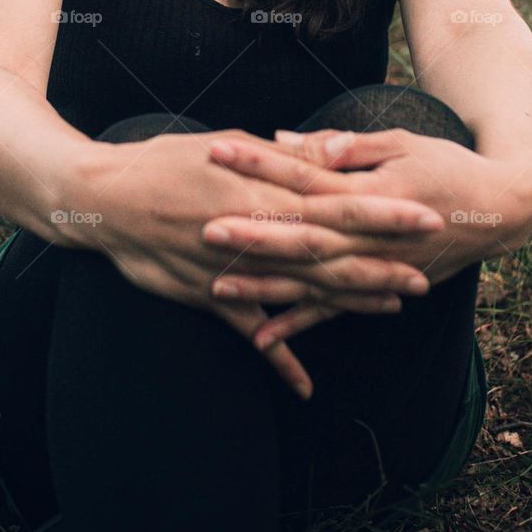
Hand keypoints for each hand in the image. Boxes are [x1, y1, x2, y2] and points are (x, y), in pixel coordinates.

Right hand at [86, 129, 442, 400]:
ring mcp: (232, 270)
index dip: (382, 212)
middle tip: (428, 271)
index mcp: (261, 190)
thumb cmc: (164, 160)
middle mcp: (254, 233)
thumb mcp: (225, 145)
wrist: (103, 200)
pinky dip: (277, 357)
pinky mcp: (207, 296)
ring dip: (348, 302)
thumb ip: (278, 157)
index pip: (335, 202)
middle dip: (381, 262)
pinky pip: (249, 332)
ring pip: (302, 291)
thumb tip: (325, 152)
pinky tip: (304, 386)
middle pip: (330, 252)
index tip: (425, 213)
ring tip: (395, 305)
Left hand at [202, 125, 510, 347]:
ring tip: (215, 287)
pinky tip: (259, 336)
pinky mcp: (381, 289)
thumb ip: (348, 146)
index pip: (304, 174)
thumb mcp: (401, 142)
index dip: (261, 164)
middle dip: (253, 233)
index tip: (219, 151)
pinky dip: (297, 326)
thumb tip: (295, 141)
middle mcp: (371, 237)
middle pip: (302, 235)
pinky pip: (333, 311)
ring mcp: (376, 268)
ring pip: (311, 281)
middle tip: (205, 229)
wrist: (499, 210)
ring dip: (264, 285)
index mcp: (371, 193)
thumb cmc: (446, 164)